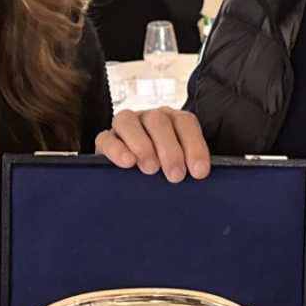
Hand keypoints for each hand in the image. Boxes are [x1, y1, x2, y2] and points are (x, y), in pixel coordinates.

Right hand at [95, 107, 210, 182]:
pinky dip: (117, 149)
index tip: (199, 172)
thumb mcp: (178, 170)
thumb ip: (188, 167)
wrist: (132, 187)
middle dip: (169, 149)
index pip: (185, 122)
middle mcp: (148, 119)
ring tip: (151, 169)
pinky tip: (127, 163)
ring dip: (142, 145)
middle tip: (175, 175)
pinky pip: (106, 138)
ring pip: (129, 121)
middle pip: (158, 121)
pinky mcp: (104, 140)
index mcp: (173, 122)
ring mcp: (124, 126)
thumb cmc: (163, 176)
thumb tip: (200, 176)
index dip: (195, 146)